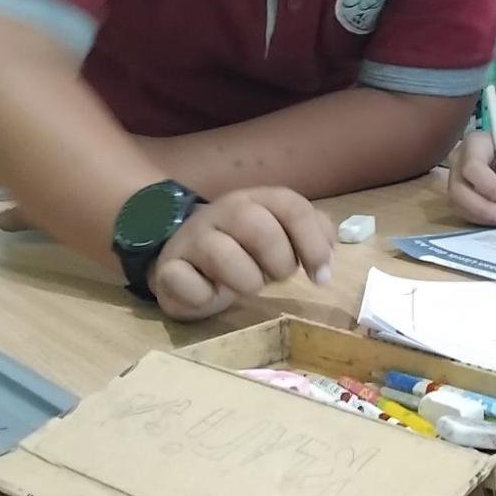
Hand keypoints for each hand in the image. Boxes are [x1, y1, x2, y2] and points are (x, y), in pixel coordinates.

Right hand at [150, 188, 335, 321]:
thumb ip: (311, 234)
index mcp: (256, 200)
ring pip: (221, 254)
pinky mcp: (168, 268)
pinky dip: (204, 296)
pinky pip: (186, 282)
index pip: (292, 206)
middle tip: (278, 277)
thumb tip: (327, 257)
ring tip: (246, 287)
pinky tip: (210, 295)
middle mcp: (223, 212)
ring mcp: (192, 237)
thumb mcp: (281, 236)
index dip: (313, 243)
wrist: (184, 258)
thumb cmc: (243, 249)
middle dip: (279, 261)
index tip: (321, 276)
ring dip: (245, 281)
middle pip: (258, 226)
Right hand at [446, 130, 495, 226]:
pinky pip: (464, 212)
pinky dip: (483, 220)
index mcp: (475, 143)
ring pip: (459, 204)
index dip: (490, 188)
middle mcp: (458, 160)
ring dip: (485, 217)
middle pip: (459, 190)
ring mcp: (454, 179)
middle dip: (485, 208)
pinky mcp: (457, 196)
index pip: (473, 167)